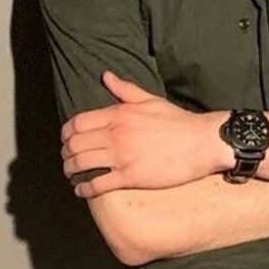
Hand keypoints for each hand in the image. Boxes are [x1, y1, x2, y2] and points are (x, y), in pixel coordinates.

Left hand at [60, 71, 225, 197]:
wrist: (202, 142)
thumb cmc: (179, 121)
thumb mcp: (150, 100)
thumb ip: (125, 89)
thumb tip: (106, 76)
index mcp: (118, 114)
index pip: (78, 122)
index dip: (66, 133)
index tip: (66, 140)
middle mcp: (116, 134)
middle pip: (75, 144)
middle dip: (66, 153)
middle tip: (67, 159)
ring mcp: (122, 156)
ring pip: (82, 163)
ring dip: (71, 170)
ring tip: (71, 174)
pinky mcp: (130, 176)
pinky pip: (98, 184)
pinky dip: (85, 189)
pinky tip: (82, 191)